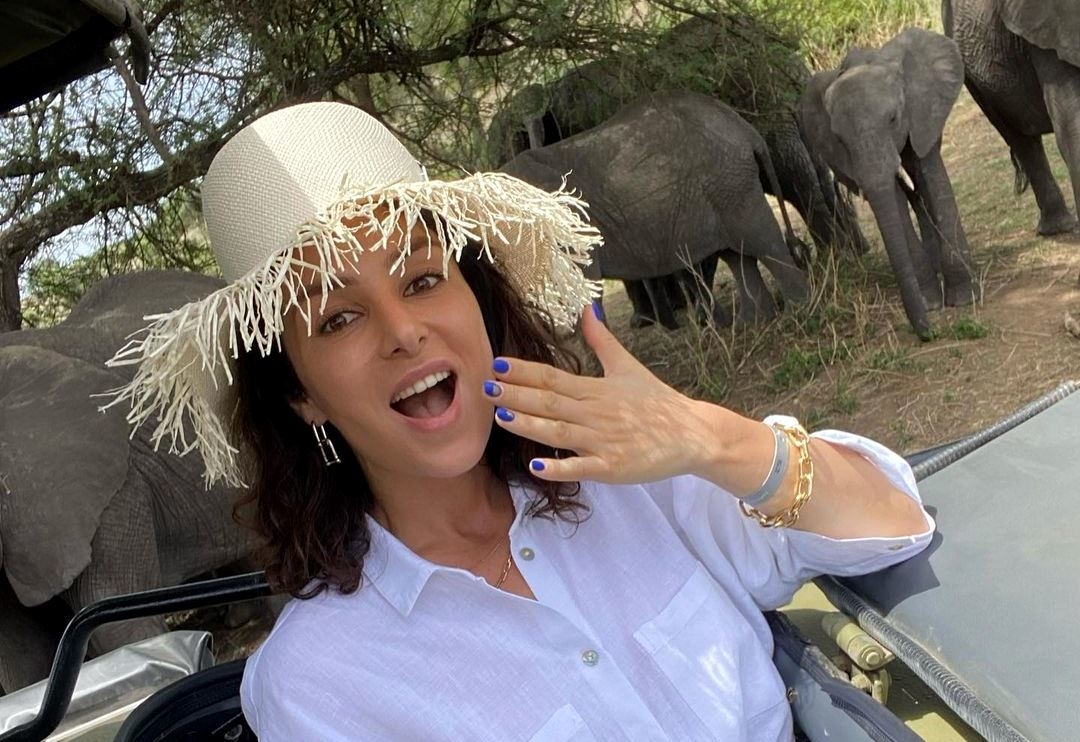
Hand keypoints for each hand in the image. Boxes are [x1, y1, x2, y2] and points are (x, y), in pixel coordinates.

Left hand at [484, 303, 732, 483]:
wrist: (692, 433)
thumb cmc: (657, 401)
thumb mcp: (628, 366)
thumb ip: (602, 340)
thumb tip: (587, 308)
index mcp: (596, 389)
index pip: (553, 377)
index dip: (524, 371)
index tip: (497, 364)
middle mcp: (596, 413)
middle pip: (549, 402)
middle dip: (515, 395)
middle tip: (485, 388)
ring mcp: (603, 441)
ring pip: (559, 432)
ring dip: (528, 425)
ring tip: (501, 417)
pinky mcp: (612, 467)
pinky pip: (581, 467)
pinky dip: (558, 467)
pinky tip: (535, 465)